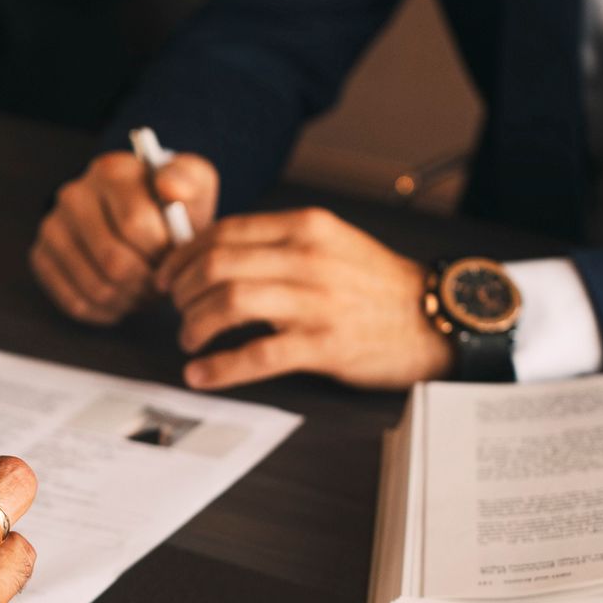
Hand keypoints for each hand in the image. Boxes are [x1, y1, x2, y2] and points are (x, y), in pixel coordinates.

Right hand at [31, 151, 218, 325]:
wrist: (136, 220)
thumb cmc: (170, 208)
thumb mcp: (192, 186)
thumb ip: (190, 181)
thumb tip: (170, 189)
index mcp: (112, 170)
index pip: (135, 225)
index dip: (162, 254)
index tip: (174, 258)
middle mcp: (74, 194)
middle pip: (113, 261)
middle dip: (146, 283)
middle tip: (160, 286)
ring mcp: (52, 227)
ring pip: (96, 287)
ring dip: (128, 301)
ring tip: (144, 294)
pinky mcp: (41, 257)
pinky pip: (75, 303)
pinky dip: (105, 312)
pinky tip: (121, 301)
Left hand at [155, 207, 451, 390]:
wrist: (432, 318)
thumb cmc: (376, 286)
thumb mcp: (331, 243)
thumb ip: (279, 244)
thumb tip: (216, 255)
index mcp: (306, 227)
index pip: (225, 232)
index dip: (185, 256)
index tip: (170, 277)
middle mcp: (308, 258)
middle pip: (218, 265)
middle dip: (184, 291)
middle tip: (177, 310)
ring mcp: (316, 302)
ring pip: (230, 303)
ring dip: (196, 324)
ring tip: (190, 340)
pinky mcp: (324, 345)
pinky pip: (256, 355)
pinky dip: (220, 367)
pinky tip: (202, 374)